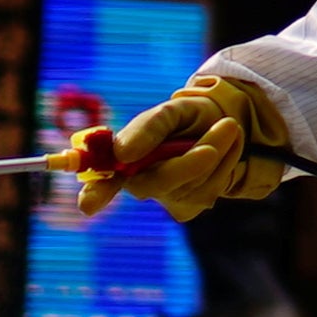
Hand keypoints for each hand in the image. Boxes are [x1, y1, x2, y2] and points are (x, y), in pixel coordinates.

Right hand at [54, 67, 287, 218]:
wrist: (220, 122)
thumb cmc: (185, 117)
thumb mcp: (170, 111)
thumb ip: (147, 128)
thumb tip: (121, 154)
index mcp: (122, 159)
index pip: (101, 182)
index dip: (95, 192)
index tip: (88, 204)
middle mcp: (140, 183)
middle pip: (160, 182)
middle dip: (194, 158)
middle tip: (228, 124)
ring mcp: (166, 197)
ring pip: (193, 183)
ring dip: (219, 148)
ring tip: (227, 125)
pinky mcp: (192, 204)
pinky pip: (213, 186)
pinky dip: (227, 161)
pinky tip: (226, 146)